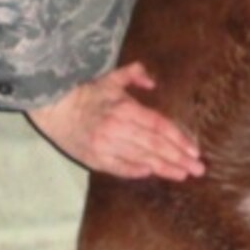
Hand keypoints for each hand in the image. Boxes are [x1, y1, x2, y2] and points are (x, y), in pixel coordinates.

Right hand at [27, 62, 202, 180]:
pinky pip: (120, 168)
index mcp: (124, 108)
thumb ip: (134, 74)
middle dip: (178, 158)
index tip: (194, 150)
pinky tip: (152, 173)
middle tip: (197, 168)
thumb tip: (153, 83)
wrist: (53, 107)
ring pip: (141, 159)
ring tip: (182, 174)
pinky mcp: (94, 158)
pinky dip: (136, 171)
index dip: (179, 139)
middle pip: (155, 146)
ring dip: (164, 168)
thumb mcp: (110, 78)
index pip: (159, 126)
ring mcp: (106, 146)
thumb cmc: (84, 93)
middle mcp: (117, 129)